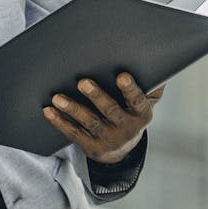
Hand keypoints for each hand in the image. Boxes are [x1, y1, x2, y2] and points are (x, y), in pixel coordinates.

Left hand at [43, 72, 164, 163]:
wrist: (122, 150)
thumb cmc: (132, 114)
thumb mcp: (145, 102)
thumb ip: (152, 85)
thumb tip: (158, 59)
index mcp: (141, 114)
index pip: (137, 101)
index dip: (130, 89)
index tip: (122, 76)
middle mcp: (126, 128)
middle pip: (110, 111)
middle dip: (96, 96)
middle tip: (83, 82)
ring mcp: (108, 139)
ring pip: (89, 122)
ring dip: (73, 109)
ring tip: (58, 98)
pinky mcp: (91, 146)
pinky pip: (73, 133)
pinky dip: (59, 122)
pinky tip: (49, 111)